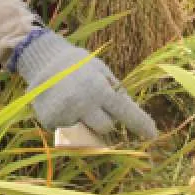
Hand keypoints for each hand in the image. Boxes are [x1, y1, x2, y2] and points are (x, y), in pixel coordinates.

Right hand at [11, 30, 156, 139]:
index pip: (126, 112)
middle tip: (93, 101)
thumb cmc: (78, 65)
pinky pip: (67, 131)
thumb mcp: (101, 71)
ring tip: (76, 104)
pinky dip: (68, 123)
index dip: (141, 124)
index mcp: (99, 88)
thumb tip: (131, 114)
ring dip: (86, 123)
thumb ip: (117, 93)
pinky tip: (62, 106)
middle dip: (103, 118)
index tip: (153, 134)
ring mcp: (65, 114)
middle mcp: (83, 103)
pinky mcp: (50, 121)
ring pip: (86, 133)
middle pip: (105, 128)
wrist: (41, 59)